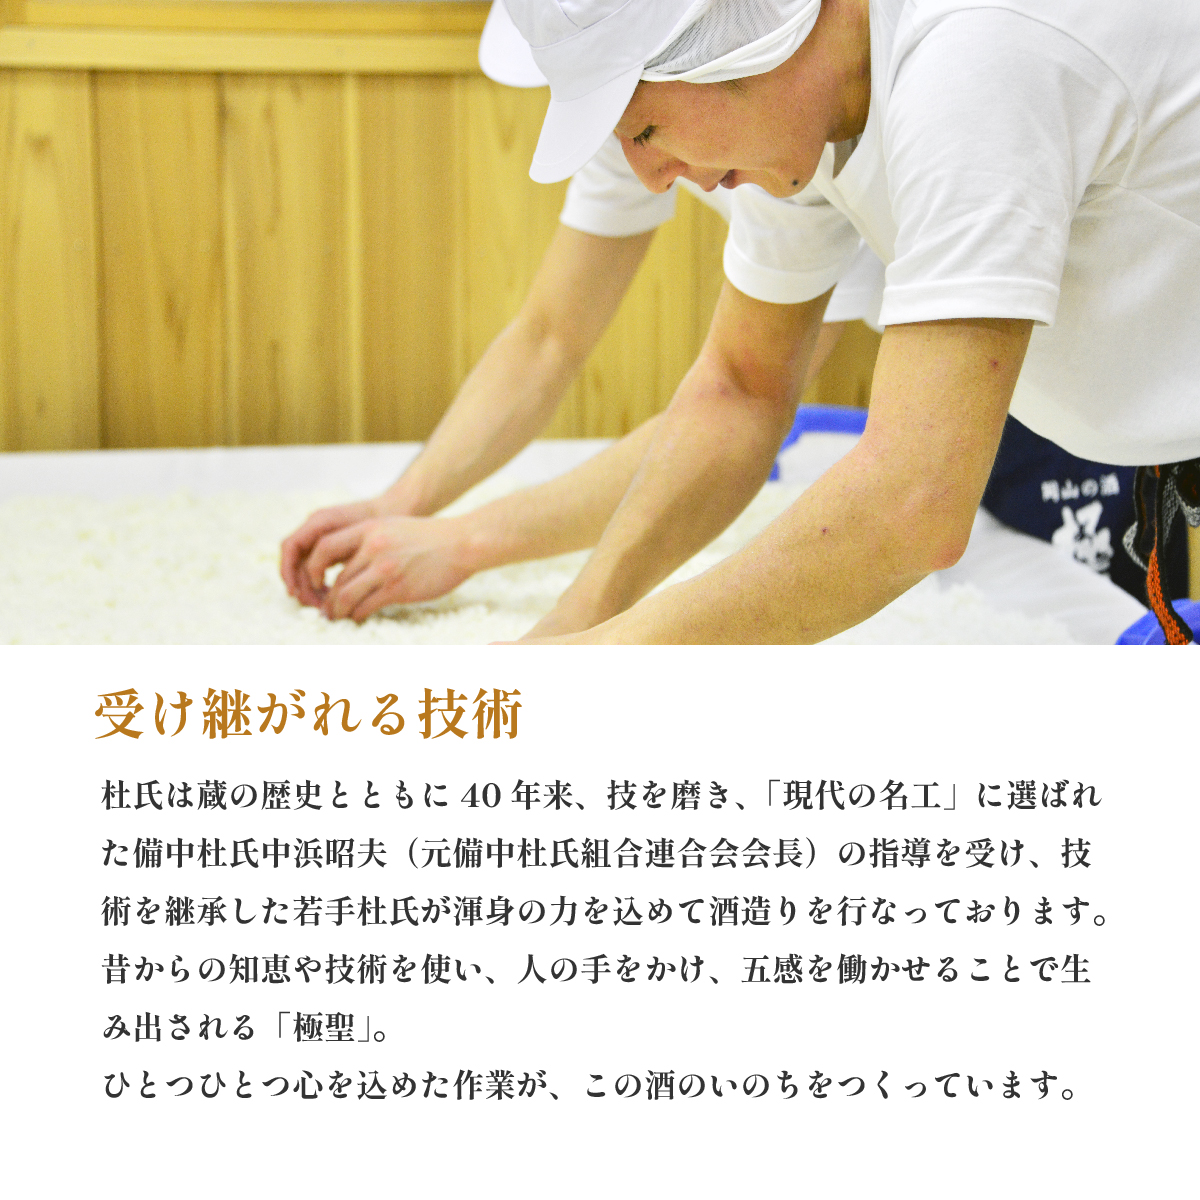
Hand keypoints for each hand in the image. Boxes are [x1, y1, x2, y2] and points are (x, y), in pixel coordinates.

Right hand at [281, 499, 384, 605]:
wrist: (395, 511)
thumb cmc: (381, 522)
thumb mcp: (360, 540)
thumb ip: (335, 555)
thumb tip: (315, 583)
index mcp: (319, 521)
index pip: (291, 547)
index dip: (288, 570)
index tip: (294, 592)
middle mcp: (315, 528)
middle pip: (295, 561)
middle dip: (300, 584)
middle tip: (313, 605)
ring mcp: (320, 538)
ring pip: (305, 567)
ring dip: (309, 586)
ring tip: (323, 604)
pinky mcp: (330, 548)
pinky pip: (316, 568)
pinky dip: (318, 582)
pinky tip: (330, 596)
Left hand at [304, 515, 478, 622]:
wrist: (461, 543)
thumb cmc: (429, 538)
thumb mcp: (393, 527)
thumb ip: (369, 540)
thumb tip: (348, 563)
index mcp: (369, 529)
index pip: (325, 547)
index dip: (312, 568)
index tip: (316, 581)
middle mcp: (373, 547)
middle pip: (336, 579)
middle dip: (327, 599)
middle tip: (326, 609)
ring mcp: (385, 568)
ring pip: (346, 596)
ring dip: (338, 611)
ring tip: (338, 617)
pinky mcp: (398, 588)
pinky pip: (366, 607)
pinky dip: (357, 615)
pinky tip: (359, 617)